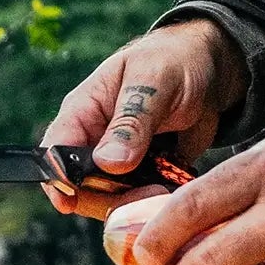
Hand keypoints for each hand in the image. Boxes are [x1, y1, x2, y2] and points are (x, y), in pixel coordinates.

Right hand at [39, 20, 244, 215]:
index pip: (55, 150)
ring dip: (133, 202)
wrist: (210, 69)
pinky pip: (138, 200)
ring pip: (108, 199)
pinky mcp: (144, 173)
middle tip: (146, 192)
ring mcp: (119, 160)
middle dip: (106, 198)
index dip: (57, 179)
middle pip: (79, 186)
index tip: (70, 203)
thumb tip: (108, 162)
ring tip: (163, 188)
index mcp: (84, 110)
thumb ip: (132, 120)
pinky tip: (173, 188)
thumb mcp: (155, 81)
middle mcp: (95, 140)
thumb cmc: (174, 61)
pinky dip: (152, 202)